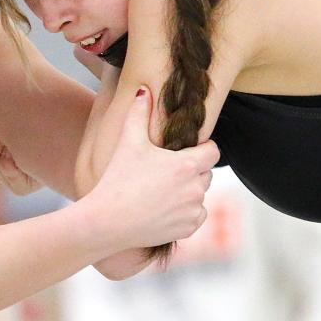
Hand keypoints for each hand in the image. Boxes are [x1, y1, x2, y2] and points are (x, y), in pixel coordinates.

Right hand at [85, 88, 217, 249]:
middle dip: (192, 171)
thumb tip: (143, 91)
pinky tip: (163, 209)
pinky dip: (184, 213)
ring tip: (161, 192)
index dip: (202, 148)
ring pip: (200, 195)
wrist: (107, 220)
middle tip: (165, 172)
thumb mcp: (128, 143)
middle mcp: (196, 188)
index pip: (213, 151)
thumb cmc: (118, 179)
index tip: (186, 150)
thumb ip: (138, 114)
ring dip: (188, 192)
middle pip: (206, 173)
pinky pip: (196, 216)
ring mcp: (194, 210)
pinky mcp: (188, 228)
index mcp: (187, 165)